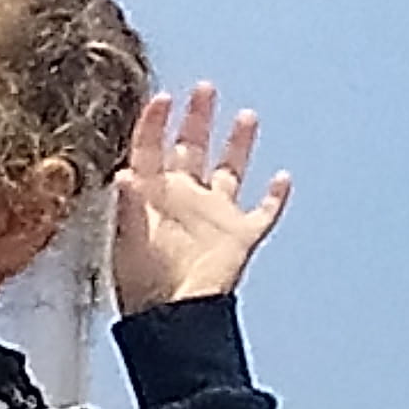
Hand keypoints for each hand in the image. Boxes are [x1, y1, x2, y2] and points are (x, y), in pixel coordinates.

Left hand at [104, 86, 288, 312]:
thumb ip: (127, 208)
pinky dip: (275, 197)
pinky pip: (263, 213)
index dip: (155, 123)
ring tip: (246, 114)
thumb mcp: (127, 243)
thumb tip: (124, 174)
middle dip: (197, 119)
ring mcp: (214, 216)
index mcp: (152, 197)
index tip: (162, 97)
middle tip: (204, 88)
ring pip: (229, 171)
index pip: (151, 150)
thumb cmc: (142, 286)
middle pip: (191, 149)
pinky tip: (284, 177)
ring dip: (238, 144)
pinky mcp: (240, 237)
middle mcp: (184, 199)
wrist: (172, 320)